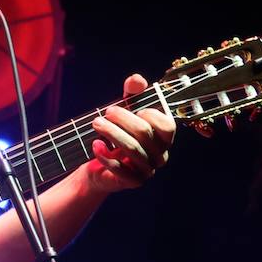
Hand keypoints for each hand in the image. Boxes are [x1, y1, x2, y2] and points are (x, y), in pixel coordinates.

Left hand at [84, 73, 175, 192]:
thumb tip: (136, 80)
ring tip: (96, 123)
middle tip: (104, 113)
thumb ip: (133, 93)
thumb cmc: (118, 134)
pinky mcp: (133, 182)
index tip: (132, 107)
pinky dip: (105, 154)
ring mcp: (148, 170)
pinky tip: (95, 144)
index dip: (148, 113)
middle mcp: (160, 155)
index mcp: (164, 138)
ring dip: (111, 133)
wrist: (101, 164)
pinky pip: (120, 168)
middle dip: (122, 119)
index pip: (166, 125)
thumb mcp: (125, 110)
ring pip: (132, 149)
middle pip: (144, 133)